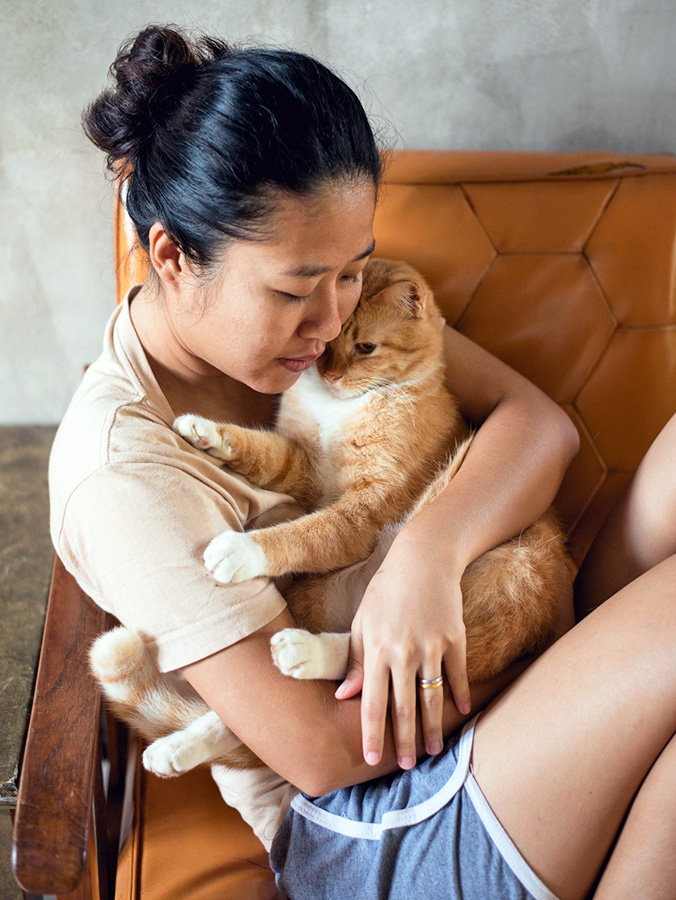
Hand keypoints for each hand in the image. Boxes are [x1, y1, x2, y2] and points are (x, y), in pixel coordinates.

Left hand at [335, 535, 471, 768]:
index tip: (370, 758)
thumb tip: (344, 696)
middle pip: (404, 708)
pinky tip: (463, 713)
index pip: (372, 702)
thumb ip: (355, 660)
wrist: (423, 559)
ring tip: (434, 751)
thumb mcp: (362, 621)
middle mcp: (405, 653)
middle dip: (405, 741)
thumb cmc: (386, 590)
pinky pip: (458, 675)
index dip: (371, 733)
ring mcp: (432, 647)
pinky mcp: (455, 639)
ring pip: (433, 698)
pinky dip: (461, 695)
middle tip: (407, 767)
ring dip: (434, 728)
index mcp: (377, 650)